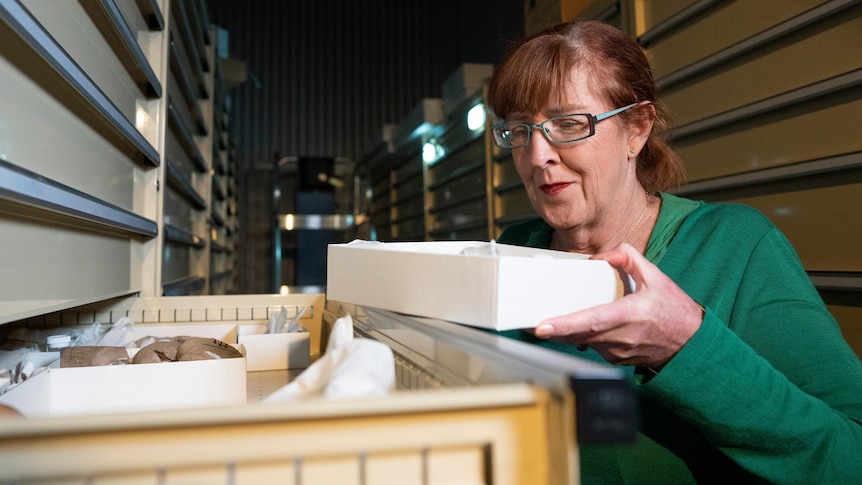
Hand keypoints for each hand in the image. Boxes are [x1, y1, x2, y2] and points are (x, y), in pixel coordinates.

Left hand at [535, 243, 703, 368]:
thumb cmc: (675, 313)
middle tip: (531, 323)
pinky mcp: (615, 358)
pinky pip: (591, 346)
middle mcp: (622, 337)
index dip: (565, 325)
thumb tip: (609, 253)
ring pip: (582, 342)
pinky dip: (581, 336)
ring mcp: (617, 352)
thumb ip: (631, 260)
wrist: (691, 345)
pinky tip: (577, 327)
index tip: (543, 326)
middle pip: (578, 335)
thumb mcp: (658, 278)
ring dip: (566, 333)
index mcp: (631, 315)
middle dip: (554, 330)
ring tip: (549, 323)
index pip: (592, 321)